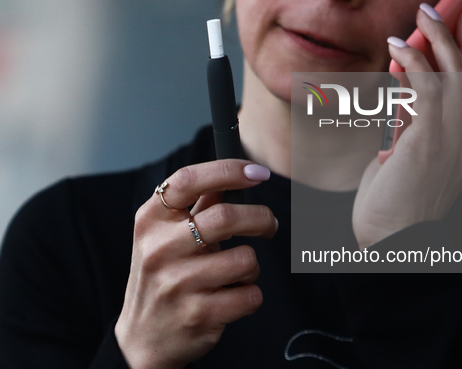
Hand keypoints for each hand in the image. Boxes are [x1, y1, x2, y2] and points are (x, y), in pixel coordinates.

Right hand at [115, 160, 276, 368]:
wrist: (143, 337)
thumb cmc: (163, 275)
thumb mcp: (164, 235)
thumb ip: (196, 204)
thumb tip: (237, 172)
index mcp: (151, 220)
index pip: (190, 180)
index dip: (229, 170)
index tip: (259, 173)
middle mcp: (159, 249)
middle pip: (226, 217)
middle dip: (261, 218)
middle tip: (270, 225)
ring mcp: (176, 284)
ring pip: (245, 259)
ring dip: (251, 266)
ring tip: (236, 273)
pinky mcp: (197, 315)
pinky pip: (250, 295)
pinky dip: (251, 294)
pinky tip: (232, 297)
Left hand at [352, 4, 461, 248]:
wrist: (390, 248)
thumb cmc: (389, 211)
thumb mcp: (403, 166)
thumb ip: (407, 134)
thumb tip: (397, 102)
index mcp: (461, 152)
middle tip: (447, 11)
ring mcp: (449, 145)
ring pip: (455, 79)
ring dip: (438, 41)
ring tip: (423, 17)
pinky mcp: (427, 145)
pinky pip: (427, 92)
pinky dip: (415, 64)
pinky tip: (401, 47)